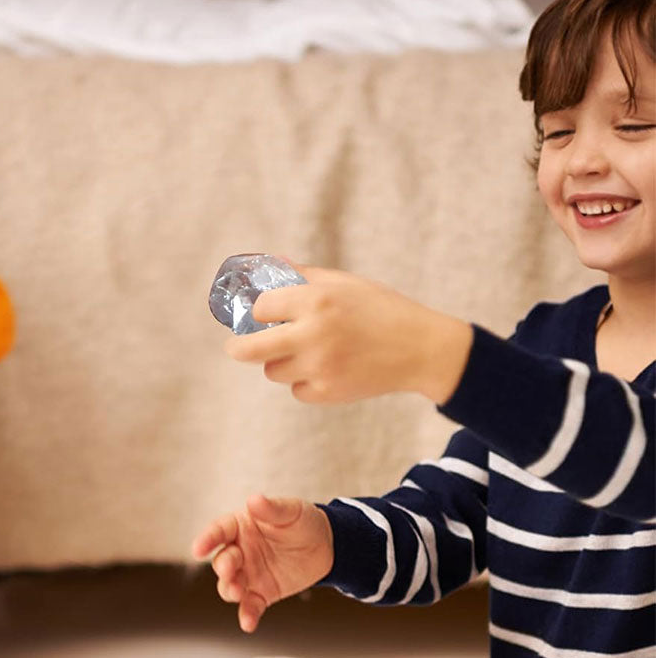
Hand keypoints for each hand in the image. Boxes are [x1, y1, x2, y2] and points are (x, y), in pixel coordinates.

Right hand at [191, 494, 333, 632]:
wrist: (325, 546)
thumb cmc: (303, 522)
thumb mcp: (291, 511)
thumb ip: (271, 509)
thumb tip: (254, 500)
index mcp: (240, 527)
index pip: (219, 531)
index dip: (207, 539)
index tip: (198, 549)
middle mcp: (239, 551)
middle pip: (222, 561)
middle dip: (224, 567)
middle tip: (230, 570)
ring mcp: (248, 574)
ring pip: (230, 586)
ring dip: (230, 590)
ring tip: (239, 592)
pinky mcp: (261, 594)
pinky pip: (250, 606)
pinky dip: (247, 615)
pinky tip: (248, 623)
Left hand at [226, 266, 472, 404]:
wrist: (420, 348)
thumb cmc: (379, 309)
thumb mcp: (343, 283)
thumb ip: (299, 275)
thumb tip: (263, 265)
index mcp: (316, 300)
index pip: (260, 308)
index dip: (258, 310)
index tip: (259, 313)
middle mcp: (313, 334)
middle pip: (248, 350)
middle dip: (238, 348)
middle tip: (236, 347)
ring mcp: (319, 367)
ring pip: (273, 371)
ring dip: (280, 362)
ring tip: (308, 351)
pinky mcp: (327, 393)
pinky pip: (296, 389)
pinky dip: (305, 381)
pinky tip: (329, 368)